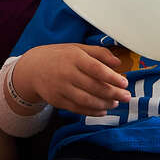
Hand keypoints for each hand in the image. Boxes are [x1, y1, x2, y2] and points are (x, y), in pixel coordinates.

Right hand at [16, 44, 132, 115]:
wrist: (32, 69)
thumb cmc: (59, 56)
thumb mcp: (77, 48)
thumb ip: (99, 53)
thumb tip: (118, 62)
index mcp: (73, 57)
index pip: (96, 69)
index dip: (112, 77)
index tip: (124, 82)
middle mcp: (67, 73)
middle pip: (94, 87)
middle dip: (114, 93)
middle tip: (127, 96)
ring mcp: (61, 88)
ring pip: (87, 100)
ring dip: (105, 104)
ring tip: (116, 103)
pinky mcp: (57, 101)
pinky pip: (78, 109)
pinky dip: (92, 112)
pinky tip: (103, 110)